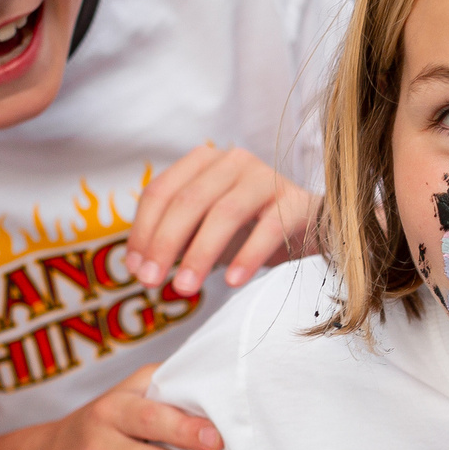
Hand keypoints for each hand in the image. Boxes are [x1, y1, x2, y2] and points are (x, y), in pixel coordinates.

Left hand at [124, 142, 319, 294]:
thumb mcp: (206, 230)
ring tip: (186, 288)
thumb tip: (139, 268)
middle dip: (165, 244)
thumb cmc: (250, 229)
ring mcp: (266, 178)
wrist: (313, 229)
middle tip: (151, 283)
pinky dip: (247, 256)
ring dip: (200, 254)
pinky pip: (267, 228)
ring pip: (224, 213)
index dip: (143, 232)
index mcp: (203, 162)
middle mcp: (233, 161)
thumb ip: (175, 240)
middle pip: (188, 201)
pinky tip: (232, 281)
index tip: (136, 271)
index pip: (160, 192)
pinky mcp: (296, 201)